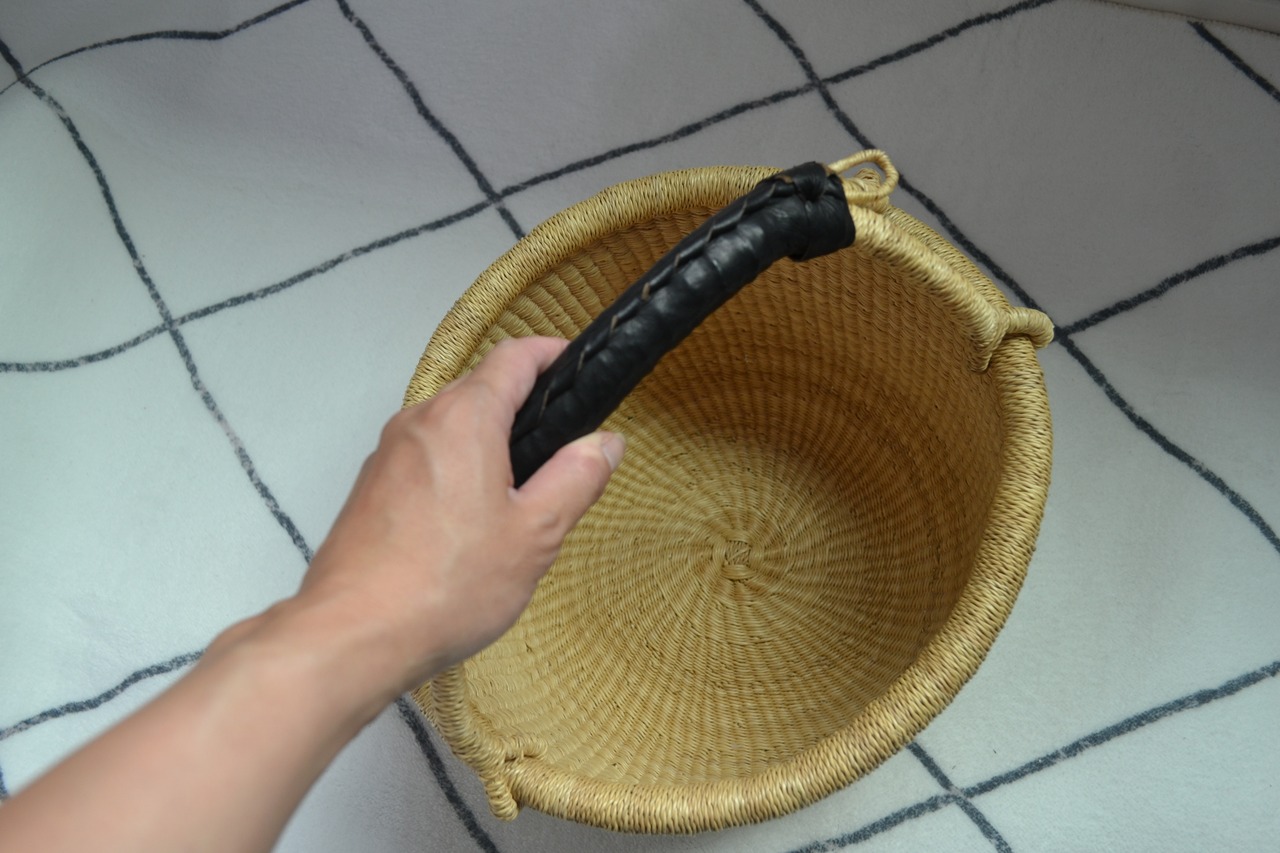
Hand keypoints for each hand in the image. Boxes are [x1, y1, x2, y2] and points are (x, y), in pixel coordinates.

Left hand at [295, 336, 623, 695]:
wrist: (352, 636)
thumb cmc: (445, 586)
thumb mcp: (535, 535)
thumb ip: (576, 478)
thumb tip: (604, 442)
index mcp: (463, 418)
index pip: (514, 357)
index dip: (551, 354)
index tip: (577, 367)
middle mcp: (418, 422)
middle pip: (480, 390)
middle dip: (523, 409)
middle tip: (561, 453)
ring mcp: (387, 455)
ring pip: (450, 428)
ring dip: (488, 445)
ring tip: (517, 502)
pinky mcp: (370, 490)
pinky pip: (424, 461)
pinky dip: (455, 473)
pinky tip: (470, 528)